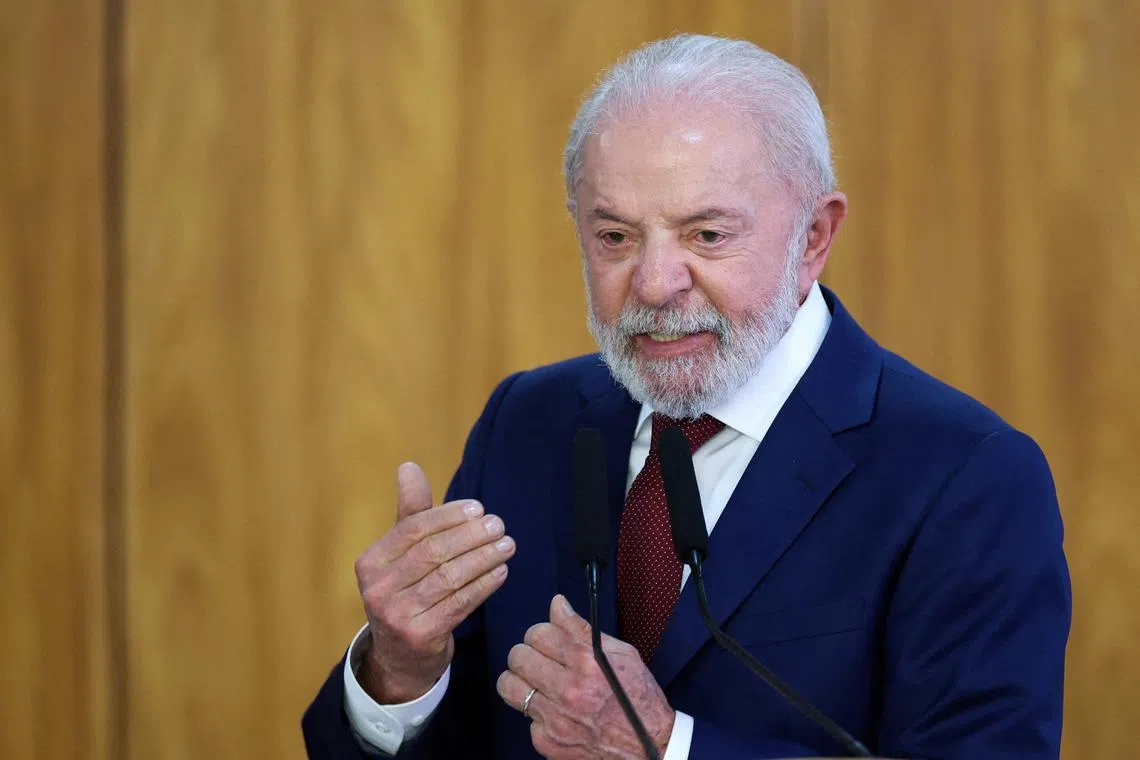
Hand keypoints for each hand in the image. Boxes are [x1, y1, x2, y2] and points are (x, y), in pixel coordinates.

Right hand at [354, 462, 515, 702]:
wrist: (401, 657)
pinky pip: (459, 604)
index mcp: (370, 562)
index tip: (478, 509)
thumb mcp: (403, 554)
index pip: (413, 529)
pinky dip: (484, 585)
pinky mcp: (419, 636)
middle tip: (499, 526)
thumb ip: (411, 512)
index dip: (448, 516)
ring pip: (449, 578)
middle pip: (433, 553)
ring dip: (483, 558)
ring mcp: (396, 615)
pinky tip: (501, 572)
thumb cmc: (407, 592)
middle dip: (471, 536)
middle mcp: (377, 589)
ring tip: (507, 545)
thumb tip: (408, 466)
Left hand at [496, 595, 674, 758]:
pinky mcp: (548, 743)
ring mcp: (555, 720)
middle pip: (518, 657)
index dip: (540, 633)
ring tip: (536, 682)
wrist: (650, 745)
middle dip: (526, 653)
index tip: (546, 639)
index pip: (537, 633)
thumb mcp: (620, 653)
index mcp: (585, 662)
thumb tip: (557, 604)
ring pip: (508, 687)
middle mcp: (567, 690)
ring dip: (520, 680)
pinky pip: (526, 719)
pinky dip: (538, 714)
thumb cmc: (639, 697)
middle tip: (537, 659)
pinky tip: (556, 712)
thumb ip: (581, 628)